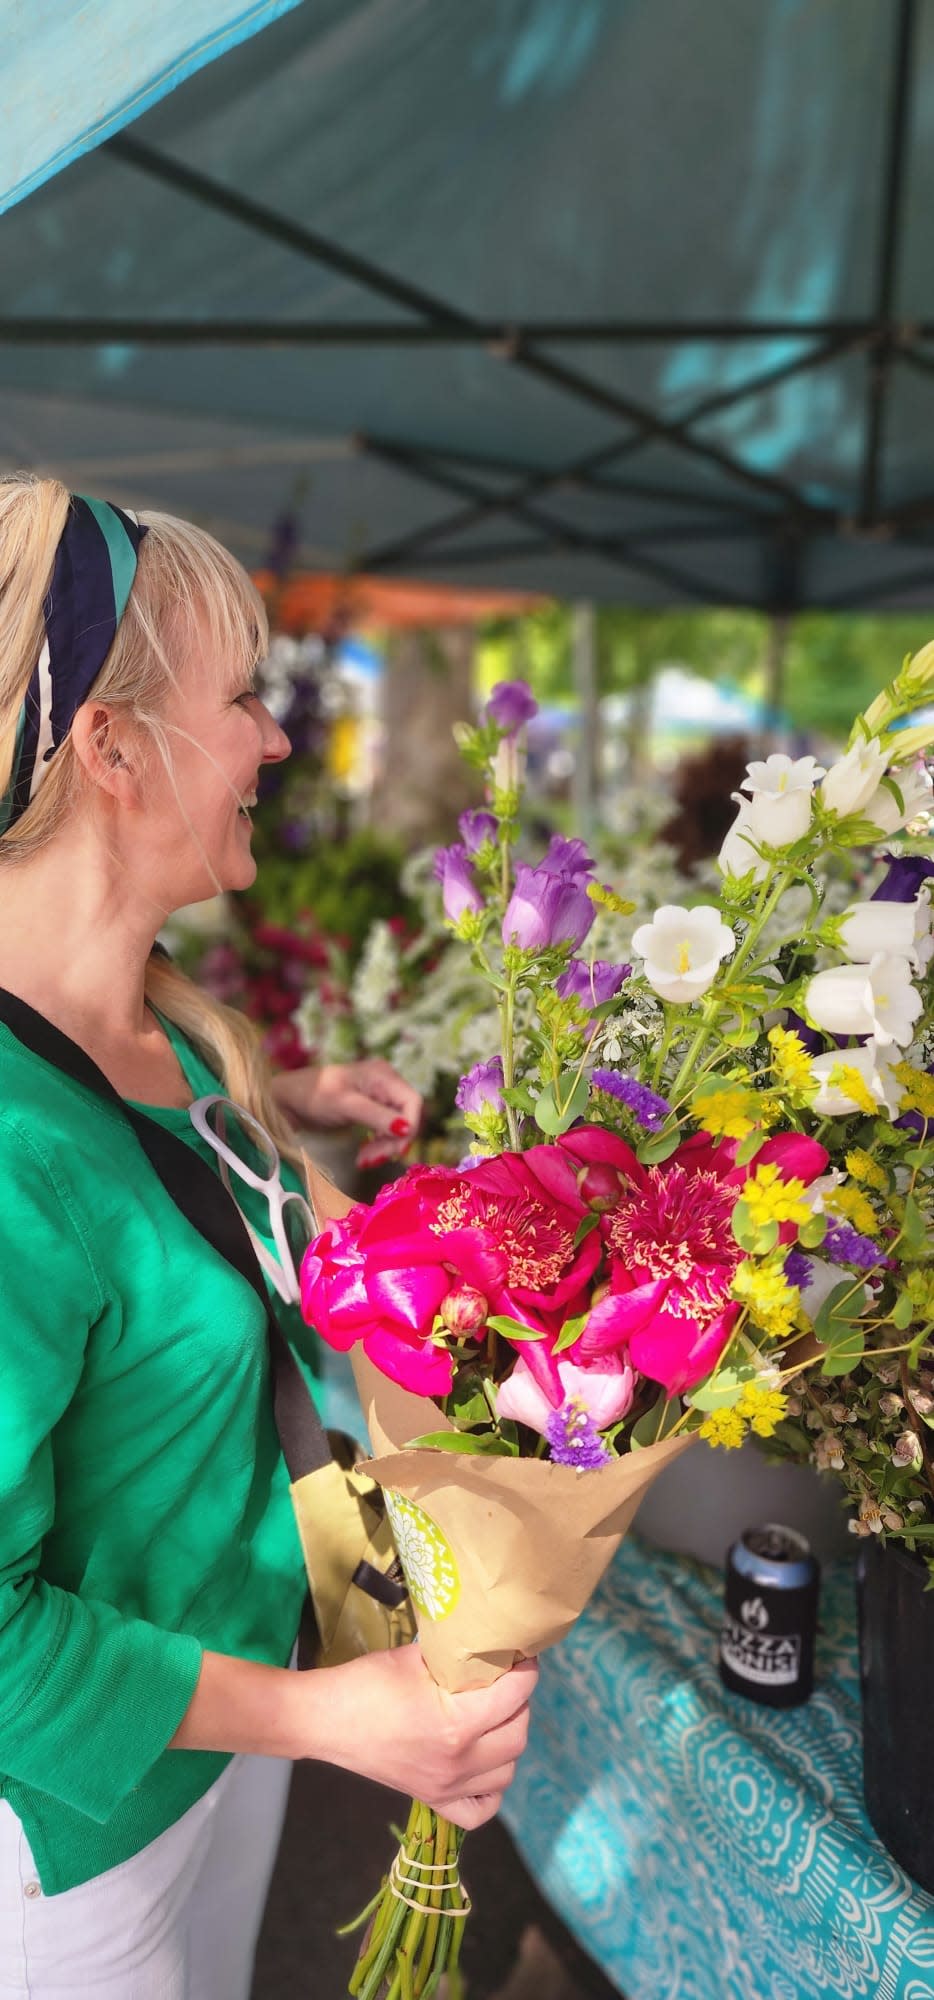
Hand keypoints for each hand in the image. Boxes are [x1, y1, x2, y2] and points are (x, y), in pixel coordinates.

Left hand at [272, 1059, 422, 1159]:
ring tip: (364, 1161)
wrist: (287, 1101)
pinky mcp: (371, 1110)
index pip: (413, 1101)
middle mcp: (385, 1083)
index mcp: (382, 1075)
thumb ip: (377, 1116)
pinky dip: (378, 1145)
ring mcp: (379, 1096)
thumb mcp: (346, 1105)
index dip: (410, 1127)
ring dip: (385, 1147)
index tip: (395, 1150)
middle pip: (407, 1116)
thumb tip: (407, 1129)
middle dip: (394, 1141)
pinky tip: (364, 1155)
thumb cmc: (313, 1096)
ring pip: (397, 1127)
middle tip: (373, 1160)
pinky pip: (385, 1130)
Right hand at [309, 1646, 538, 1830]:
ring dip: (508, 1741)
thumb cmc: (366, 1683)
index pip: (515, 1696)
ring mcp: (447, 1787)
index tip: (522, 1657)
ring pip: (506, 1771)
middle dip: (519, 1704)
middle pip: (518, 1735)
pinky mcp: (433, 1799)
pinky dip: (490, 1789)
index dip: (526, 1671)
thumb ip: (457, 1656)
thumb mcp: (416, 1658)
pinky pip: (480, 1809)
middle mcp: (459, 1762)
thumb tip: (488, 1645)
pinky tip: (482, 1764)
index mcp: (457, 1724)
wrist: (325, 1720)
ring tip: (493, 1717)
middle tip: (504, 1683)